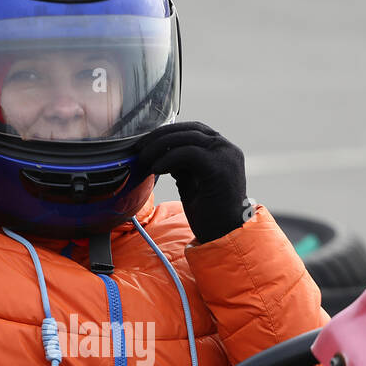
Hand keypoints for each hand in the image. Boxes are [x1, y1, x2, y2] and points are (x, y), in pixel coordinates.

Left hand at [134, 122, 250, 242]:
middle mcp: (226, 148)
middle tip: (139, 148)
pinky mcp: (219, 167)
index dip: (167, 132)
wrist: (225, 236)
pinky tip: (157, 169)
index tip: (146, 143)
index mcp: (221, 150)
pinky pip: (188, 153)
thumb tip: (161, 153)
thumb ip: (181, 165)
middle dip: (160, 136)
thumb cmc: (209, 214)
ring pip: (187, 138)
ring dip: (161, 146)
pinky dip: (169, 159)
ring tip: (144, 158)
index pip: (192, 129)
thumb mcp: (190, 182)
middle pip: (188, 129)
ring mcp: (225, 156)